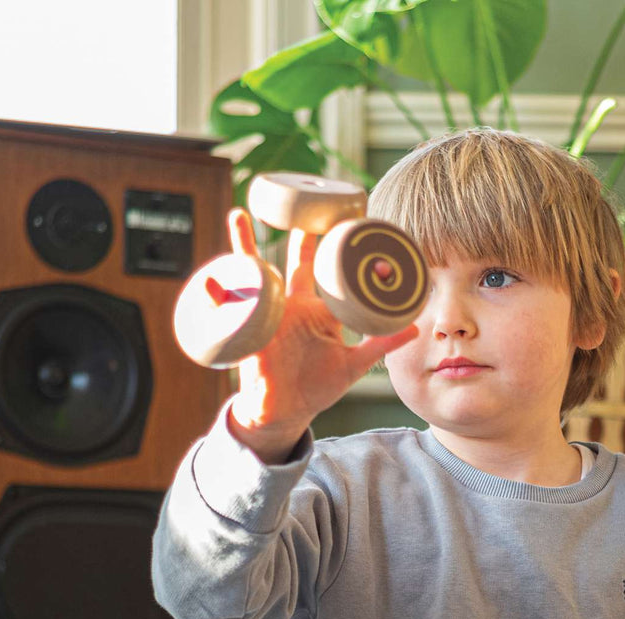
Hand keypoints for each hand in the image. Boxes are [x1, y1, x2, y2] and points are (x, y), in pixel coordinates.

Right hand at [224, 208, 417, 461]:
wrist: (285, 412)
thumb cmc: (316, 387)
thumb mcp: (353, 365)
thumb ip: (380, 345)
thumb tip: (413, 328)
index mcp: (320, 312)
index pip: (332, 274)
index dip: (338, 251)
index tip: (348, 223)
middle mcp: (294, 306)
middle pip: (296, 261)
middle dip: (299, 233)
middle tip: (304, 200)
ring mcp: (270, 314)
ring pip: (258, 272)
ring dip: (246, 245)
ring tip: (239, 215)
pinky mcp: (250, 329)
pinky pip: (230, 305)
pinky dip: (217, 288)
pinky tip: (210, 276)